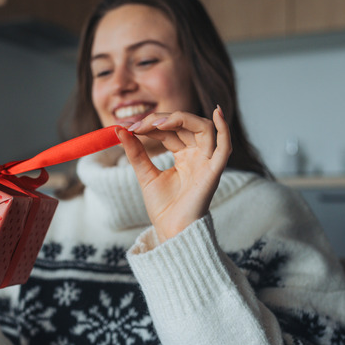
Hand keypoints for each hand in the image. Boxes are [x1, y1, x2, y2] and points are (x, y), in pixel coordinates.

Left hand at [116, 106, 230, 240]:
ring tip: (156, 123)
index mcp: (184, 155)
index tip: (128, 127)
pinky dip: (224, 129)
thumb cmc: (164, 208)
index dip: (151, 124)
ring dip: (181, 119)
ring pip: (204, 128)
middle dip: (161, 120)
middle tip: (137, 125)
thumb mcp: (145, 175)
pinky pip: (225, 147)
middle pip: (185, 124)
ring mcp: (207, 162)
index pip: (170, 129)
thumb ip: (135, 152)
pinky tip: (217, 113)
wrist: (171, 232)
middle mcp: (198, 155)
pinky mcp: (214, 172)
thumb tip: (120, 130)